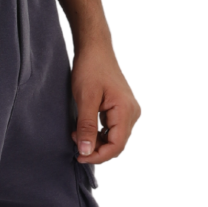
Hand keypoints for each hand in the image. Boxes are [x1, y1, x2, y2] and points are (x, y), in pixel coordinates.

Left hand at [71, 44, 140, 163]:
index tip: (79, 156)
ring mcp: (128, 111)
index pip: (116, 146)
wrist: (95, 49)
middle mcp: (132, 113)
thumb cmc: (90, 69)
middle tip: (75, 143)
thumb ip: (86, 127)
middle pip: (116, 145)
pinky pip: (112, 130)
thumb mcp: (85, 99)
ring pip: (114, 139)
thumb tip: (86, 151)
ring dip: (95, 142)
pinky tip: (83, 129)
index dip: (98, 156)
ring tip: (76, 134)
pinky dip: (97, 134)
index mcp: (126, 110)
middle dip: (95, 149)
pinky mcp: (121, 110)